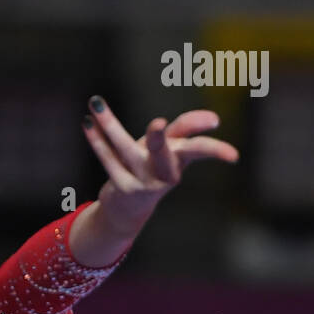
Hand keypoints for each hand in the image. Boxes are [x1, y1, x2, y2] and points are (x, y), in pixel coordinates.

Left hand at [82, 97, 239, 239]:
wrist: (129, 210)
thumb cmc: (155, 168)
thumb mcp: (173, 148)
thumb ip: (187, 128)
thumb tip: (212, 118)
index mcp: (181, 160)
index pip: (198, 150)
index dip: (213, 148)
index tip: (225, 141)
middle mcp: (164, 173)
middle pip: (164, 152)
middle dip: (159, 138)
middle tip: (156, 123)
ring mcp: (143, 182)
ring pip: (126, 150)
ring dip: (110, 126)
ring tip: (95, 104)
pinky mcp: (122, 188)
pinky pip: (108, 160)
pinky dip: (97, 141)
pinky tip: (88, 124)